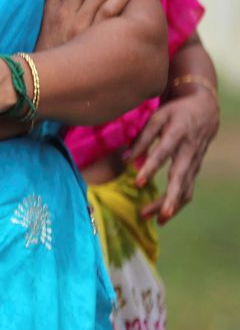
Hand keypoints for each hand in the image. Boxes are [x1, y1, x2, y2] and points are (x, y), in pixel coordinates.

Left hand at [128, 86, 219, 221]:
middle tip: (159, 216)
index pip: (162, 154)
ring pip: (186, 188)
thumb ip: (142, 138)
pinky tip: (163, 215)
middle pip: (180, 178)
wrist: (205, 108)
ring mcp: (195, 162)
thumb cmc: (176, 112)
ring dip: (172, 206)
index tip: (137, 183)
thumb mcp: (158, 117)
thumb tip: (125, 159)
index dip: (151, 169)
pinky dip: (177, 204)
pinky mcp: (195, 169)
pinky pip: (188, 190)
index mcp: (177, 134)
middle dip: (171, 198)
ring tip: (155, 221)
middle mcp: (189, 151)